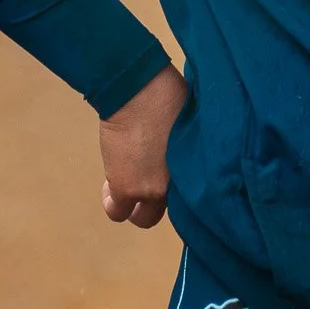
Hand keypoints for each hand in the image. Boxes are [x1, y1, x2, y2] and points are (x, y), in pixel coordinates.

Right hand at [99, 64, 187, 228]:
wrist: (139, 91)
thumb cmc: (171, 94)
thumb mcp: (194, 124)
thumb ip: (192, 147)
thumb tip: (190, 149)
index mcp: (199, 170)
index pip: (194, 200)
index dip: (180, 192)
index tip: (170, 181)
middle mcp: (178, 187)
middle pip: (170, 212)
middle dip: (156, 203)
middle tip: (146, 183)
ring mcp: (150, 191)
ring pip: (141, 217)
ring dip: (132, 204)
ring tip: (127, 183)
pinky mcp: (125, 188)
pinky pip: (116, 210)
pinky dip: (112, 201)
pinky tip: (110, 186)